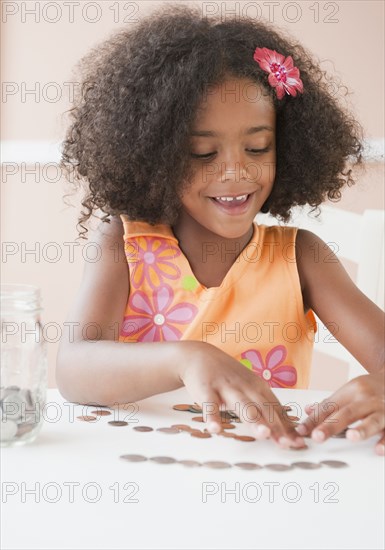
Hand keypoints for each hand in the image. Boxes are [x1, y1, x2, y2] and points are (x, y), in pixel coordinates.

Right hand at [177, 341, 306, 448]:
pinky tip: (215, 429)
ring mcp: (226, 387)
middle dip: (276, 426)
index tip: (300, 444)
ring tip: (263, 434)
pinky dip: (212, 416)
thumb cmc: (228, 377)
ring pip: (241, 405)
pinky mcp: (206, 389)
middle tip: (287, 444)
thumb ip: (263, 406)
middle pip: (263, 408)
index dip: (287, 426)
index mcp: (258, 387)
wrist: (199, 355)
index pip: (276, 409)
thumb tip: (284, 430)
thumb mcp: (248, 387)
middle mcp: (245, 387)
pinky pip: (210, 404)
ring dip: (253, 420)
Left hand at [296, 370, 384, 454]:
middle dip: (332, 425)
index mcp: (352, 391)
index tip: (302, 430)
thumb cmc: (371, 388)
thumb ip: (331, 402)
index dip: (314, 419)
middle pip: (347, 413)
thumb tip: (308, 410)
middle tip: (318, 436)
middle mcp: (367, 399)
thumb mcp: (351, 389)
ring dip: (362, 429)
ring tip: (351, 437)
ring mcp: (383, 409)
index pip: (330, 406)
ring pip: (372, 420)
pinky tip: (379, 449)